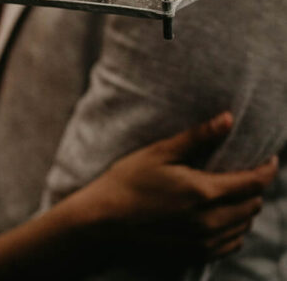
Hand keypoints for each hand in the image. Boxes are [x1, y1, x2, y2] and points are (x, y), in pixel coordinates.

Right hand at [89, 113, 276, 261]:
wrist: (103, 222)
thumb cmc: (128, 180)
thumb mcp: (161, 152)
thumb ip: (198, 137)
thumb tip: (228, 119)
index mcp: (204, 193)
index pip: (253, 183)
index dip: (267, 169)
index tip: (271, 157)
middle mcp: (210, 222)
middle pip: (253, 205)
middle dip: (255, 186)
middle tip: (246, 168)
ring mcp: (204, 242)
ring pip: (244, 225)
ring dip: (246, 207)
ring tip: (234, 190)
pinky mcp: (195, 254)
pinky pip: (231, 244)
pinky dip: (235, 228)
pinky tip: (221, 215)